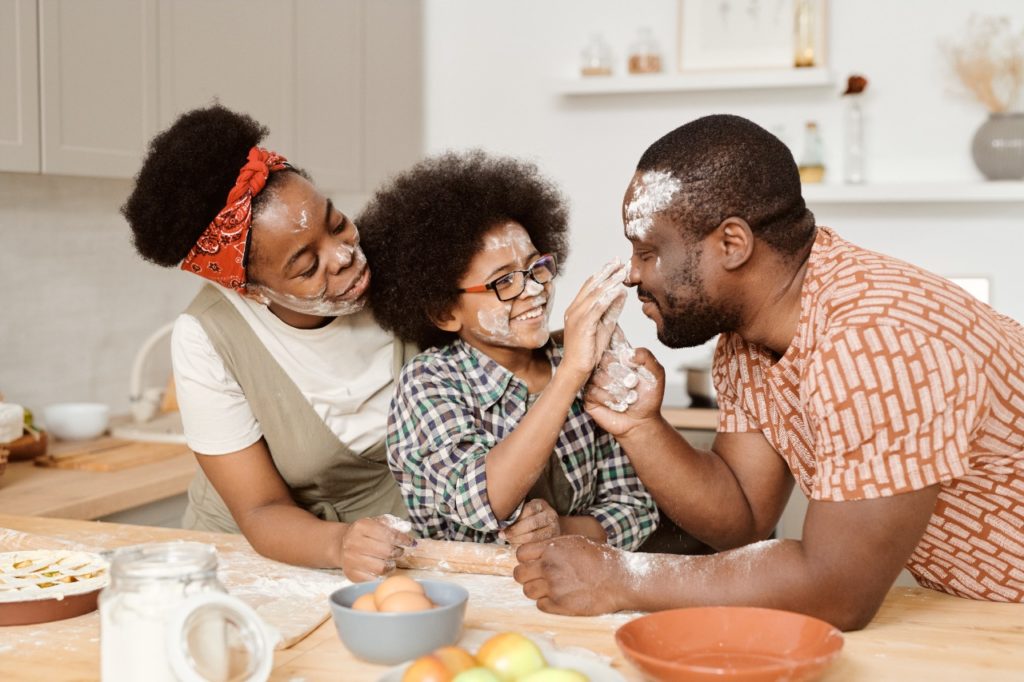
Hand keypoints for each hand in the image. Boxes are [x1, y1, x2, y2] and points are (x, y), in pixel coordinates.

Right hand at [336, 516, 413, 581]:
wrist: (341, 545)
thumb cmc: (363, 534)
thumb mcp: (375, 522)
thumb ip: (391, 524)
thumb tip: (406, 528)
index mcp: (361, 526)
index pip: (388, 534)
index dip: (403, 539)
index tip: (410, 542)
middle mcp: (354, 542)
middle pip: (386, 551)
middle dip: (397, 552)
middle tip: (399, 552)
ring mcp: (351, 559)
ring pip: (380, 567)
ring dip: (391, 565)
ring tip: (391, 561)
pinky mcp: (351, 573)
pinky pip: (372, 579)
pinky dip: (381, 576)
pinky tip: (382, 569)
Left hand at [500, 499, 560, 545]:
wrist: (548, 527)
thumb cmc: (530, 517)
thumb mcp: (525, 510)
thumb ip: (515, 513)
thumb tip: (499, 521)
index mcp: (541, 504)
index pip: (529, 509)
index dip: (515, 518)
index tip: (502, 525)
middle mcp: (550, 515)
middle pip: (532, 523)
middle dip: (515, 530)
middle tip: (502, 535)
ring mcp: (554, 528)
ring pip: (534, 535)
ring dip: (518, 539)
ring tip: (508, 540)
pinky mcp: (553, 540)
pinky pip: (537, 545)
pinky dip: (525, 546)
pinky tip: (517, 546)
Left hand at [513, 535, 629, 614]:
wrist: (620, 579)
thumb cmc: (600, 558)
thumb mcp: (575, 542)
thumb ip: (553, 547)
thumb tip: (536, 553)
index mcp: (551, 548)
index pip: (521, 554)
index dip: (526, 559)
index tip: (533, 562)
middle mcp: (549, 567)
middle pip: (519, 574)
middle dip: (526, 576)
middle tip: (537, 577)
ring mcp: (554, 587)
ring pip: (527, 591)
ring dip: (536, 590)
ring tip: (550, 588)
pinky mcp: (560, 605)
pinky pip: (540, 605)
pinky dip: (547, 602)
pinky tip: (559, 597)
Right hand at [560, 262, 628, 380]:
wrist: (576, 370)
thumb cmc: (589, 351)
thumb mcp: (603, 326)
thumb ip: (611, 310)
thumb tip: (621, 293)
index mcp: (576, 308)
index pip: (589, 286)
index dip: (602, 273)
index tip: (614, 263)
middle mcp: (573, 309)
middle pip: (591, 285)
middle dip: (606, 271)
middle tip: (619, 260)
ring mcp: (576, 317)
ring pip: (594, 294)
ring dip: (610, 281)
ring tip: (622, 272)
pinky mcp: (582, 325)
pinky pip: (596, 308)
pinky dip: (607, 297)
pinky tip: (618, 289)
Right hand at [585, 346, 665, 436]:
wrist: (641, 421)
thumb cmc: (647, 397)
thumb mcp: (656, 374)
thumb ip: (646, 357)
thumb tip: (628, 353)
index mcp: (618, 358)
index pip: (613, 346)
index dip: (623, 358)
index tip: (633, 369)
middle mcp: (604, 367)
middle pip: (605, 360)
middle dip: (622, 375)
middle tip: (632, 384)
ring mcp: (594, 381)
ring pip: (599, 376)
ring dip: (617, 389)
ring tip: (627, 397)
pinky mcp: (589, 396)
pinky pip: (594, 391)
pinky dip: (609, 399)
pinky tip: (618, 404)